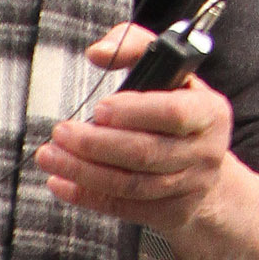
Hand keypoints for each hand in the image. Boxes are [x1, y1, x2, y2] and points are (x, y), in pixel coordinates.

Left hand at [33, 23, 232, 239]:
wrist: (205, 166)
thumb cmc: (176, 107)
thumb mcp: (167, 70)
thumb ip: (133, 46)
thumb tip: (98, 53)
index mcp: (209, 112)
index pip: (174, 113)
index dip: (134, 112)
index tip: (98, 109)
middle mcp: (205, 152)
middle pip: (145, 153)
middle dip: (95, 144)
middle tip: (60, 132)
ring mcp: (190, 187)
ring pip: (130, 184)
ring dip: (83, 172)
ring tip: (49, 157)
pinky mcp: (171, 213)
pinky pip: (124, 207)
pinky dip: (88, 197)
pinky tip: (60, 183)